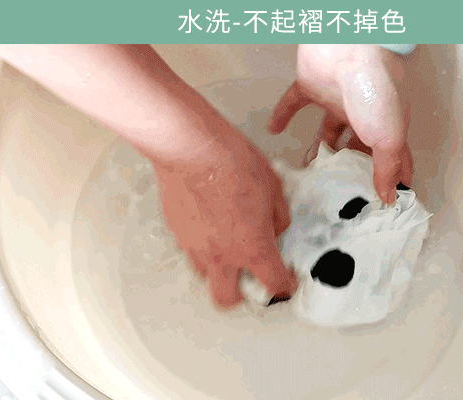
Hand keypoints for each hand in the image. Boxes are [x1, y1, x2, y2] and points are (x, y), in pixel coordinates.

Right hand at [152, 129, 296, 307]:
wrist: (192, 148)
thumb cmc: (232, 162)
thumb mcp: (273, 187)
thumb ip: (278, 216)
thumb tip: (276, 228)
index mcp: (251, 247)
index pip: (273, 284)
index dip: (284, 287)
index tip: (286, 282)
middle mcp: (220, 254)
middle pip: (226, 299)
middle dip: (241, 295)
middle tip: (250, 278)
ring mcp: (194, 246)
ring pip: (204, 275)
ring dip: (217, 269)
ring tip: (226, 248)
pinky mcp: (176, 231)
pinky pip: (190, 249)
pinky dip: (201, 245)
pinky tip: (208, 224)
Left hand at [268, 44, 412, 203]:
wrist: (349, 49)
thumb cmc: (375, 92)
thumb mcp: (389, 137)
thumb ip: (388, 167)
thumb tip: (390, 197)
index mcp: (384, 126)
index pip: (391, 156)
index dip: (390, 176)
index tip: (384, 199)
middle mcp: (361, 115)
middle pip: (355, 146)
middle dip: (349, 166)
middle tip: (337, 192)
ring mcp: (335, 100)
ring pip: (326, 131)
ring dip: (318, 150)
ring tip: (308, 173)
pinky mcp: (310, 87)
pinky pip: (293, 104)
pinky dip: (282, 116)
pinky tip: (273, 130)